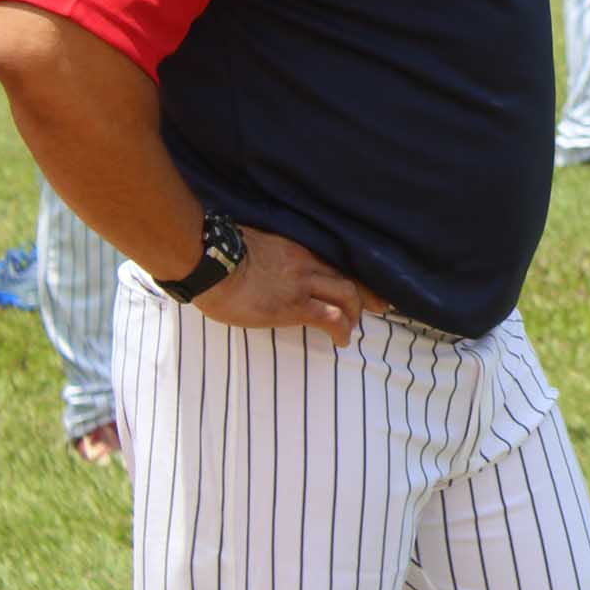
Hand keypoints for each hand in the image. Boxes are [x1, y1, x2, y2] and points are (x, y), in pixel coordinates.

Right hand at [191, 227, 391, 348]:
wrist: (210, 262)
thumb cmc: (219, 256)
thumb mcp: (254, 248)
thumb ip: (269, 257)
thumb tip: (264, 267)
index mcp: (297, 251)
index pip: (335, 263)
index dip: (353, 275)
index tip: (365, 285)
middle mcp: (308, 264)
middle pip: (349, 279)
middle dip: (366, 296)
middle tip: (378, 307)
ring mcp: (303, 285)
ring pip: (347, 296)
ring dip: (355, 315)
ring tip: (353, 330)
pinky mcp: (294, 306)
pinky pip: (330, 318)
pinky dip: (342, 330)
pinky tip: (342, 341)